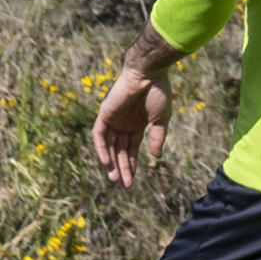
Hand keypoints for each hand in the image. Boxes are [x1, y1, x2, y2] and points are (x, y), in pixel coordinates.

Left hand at [91, 65, 171, 188]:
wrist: (148, 74)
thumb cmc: (157, 93)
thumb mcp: (161, 120)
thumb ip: (157, 137)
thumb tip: (156, 157)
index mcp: (137, 124)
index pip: (131, 149)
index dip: (131, 165)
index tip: (131, 181)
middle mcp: (123, 123)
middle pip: (120, 150)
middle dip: (121, 167)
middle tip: (123, 185)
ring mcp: (113, 119)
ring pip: (109, 145)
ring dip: (110, 162)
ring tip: (114, 178)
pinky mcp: (104, 113)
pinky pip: (99, 134)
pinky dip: (102, 148)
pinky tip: (107, 161)